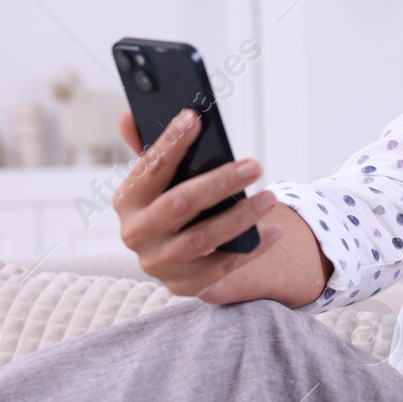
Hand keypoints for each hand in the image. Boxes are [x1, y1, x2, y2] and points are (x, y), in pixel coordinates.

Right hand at [112, 108, 331, 305]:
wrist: (182, 260)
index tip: (194, 118)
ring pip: (202, 239)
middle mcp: (136, 233)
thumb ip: (151, 150)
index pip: (148, 168)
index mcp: (127, 200)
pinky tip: (275, 230)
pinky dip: (253, 249)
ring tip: (271, 197)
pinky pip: (224, 267)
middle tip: (254, 164)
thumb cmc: (175, 204)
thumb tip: (128, 116)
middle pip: (179, 205)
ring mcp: (159, 263)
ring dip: (239, 217)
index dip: (170, 143)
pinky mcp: (185, 285)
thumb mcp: (161, 181)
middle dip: (218, 183)